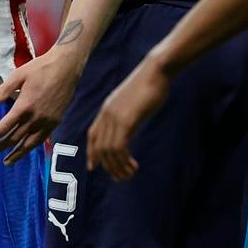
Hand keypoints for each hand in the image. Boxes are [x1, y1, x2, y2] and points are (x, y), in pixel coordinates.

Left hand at [0, 50, 81, 164]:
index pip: (4, 127)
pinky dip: (32, 146)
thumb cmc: (41, 68)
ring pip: (29, 143)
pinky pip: (42, 139)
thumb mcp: (18, 75)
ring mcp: (47, 121)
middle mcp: (36, 118)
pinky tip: (26, 149)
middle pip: (15, 138)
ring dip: (17, 153)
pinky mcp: (56, 121)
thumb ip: (3, 91)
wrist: (66, 67)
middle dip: (0, 147)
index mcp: (24, 106)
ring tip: (7, 161)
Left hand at [86, 57, 169, 180]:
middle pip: (99, 147)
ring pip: (108, 150)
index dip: (92, 153)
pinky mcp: (126, 120)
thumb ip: (127, 114)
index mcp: (107, 109)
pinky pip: (118, 146)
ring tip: (129, 174)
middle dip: (108, 166)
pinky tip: (133, 165)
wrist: (156, 71)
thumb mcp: (133, 102)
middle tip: (120, 177)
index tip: (93, 167)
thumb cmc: (150, 85)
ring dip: (118, 166)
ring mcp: (115, 117)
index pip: (92, 135)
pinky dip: (123, 160)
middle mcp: (106, 114)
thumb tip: (129, 126)